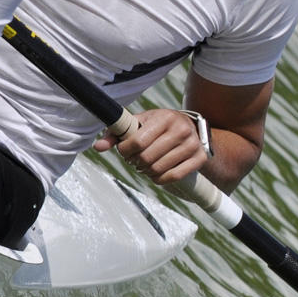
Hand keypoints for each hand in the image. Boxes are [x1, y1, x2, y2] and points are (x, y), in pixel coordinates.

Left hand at [93, 108, 207, 185]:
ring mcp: (192, 145)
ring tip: (143, 166)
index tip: (123, 151)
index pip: (138, 141)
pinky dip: (159, 179)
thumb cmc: (158, 125)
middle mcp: (181, 129)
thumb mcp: (139, 123)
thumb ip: (117, 133)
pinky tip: (155, 174)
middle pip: (147, 157)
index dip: (125, 150)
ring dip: (145, 171)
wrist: (190, 128)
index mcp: (164, 117)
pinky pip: (173, 177)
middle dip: (135, 162)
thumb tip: (98, 148)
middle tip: (133, 160)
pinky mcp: (199, 159)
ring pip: (159, 168)